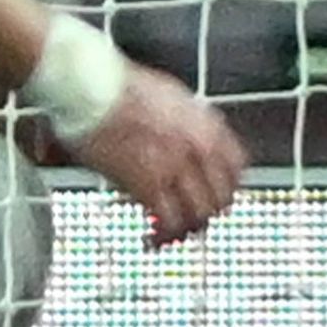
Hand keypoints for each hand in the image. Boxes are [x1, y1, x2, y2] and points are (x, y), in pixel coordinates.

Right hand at [64, 66, 245, 245]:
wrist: (89, 86)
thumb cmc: (117, 86)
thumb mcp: (169, 96)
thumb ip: (188, 122)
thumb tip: (190, 139)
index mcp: (206, 124)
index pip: (237, 169)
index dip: (225, 188)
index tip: (213, 197)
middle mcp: (199, 147)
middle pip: (220, 199)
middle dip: (205, 214)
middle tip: (188, 222)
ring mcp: (176, 167)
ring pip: (198, 216)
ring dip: (184, 230)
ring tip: (167, 235)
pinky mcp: (149, 184)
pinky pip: (168, 223)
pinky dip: (162, 237)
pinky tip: (150, 239)